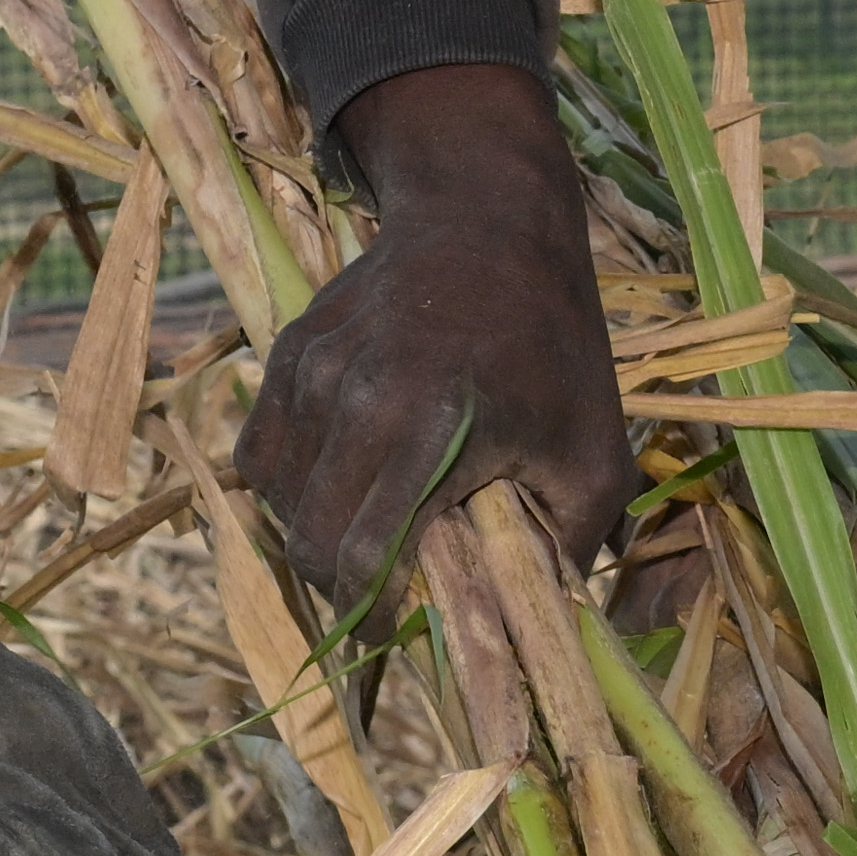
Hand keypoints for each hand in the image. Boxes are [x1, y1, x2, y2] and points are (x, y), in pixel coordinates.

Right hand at [227, 57, 630, 599]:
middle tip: (375, 592)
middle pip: (309, 538)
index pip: (362, 555)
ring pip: (277, 497)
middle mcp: (354, 399)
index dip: (369, 614)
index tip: (388, 634)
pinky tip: (335, 481)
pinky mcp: (288, 352)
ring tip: (359, 532)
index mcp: (429, 427)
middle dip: (338, 584)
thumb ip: (573, 541)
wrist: (489, 221)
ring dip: (311, 531)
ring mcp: (312, 372)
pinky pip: (260, 449)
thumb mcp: (596, 448)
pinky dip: (287, 483)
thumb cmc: (554, 343)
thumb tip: (544, 618)